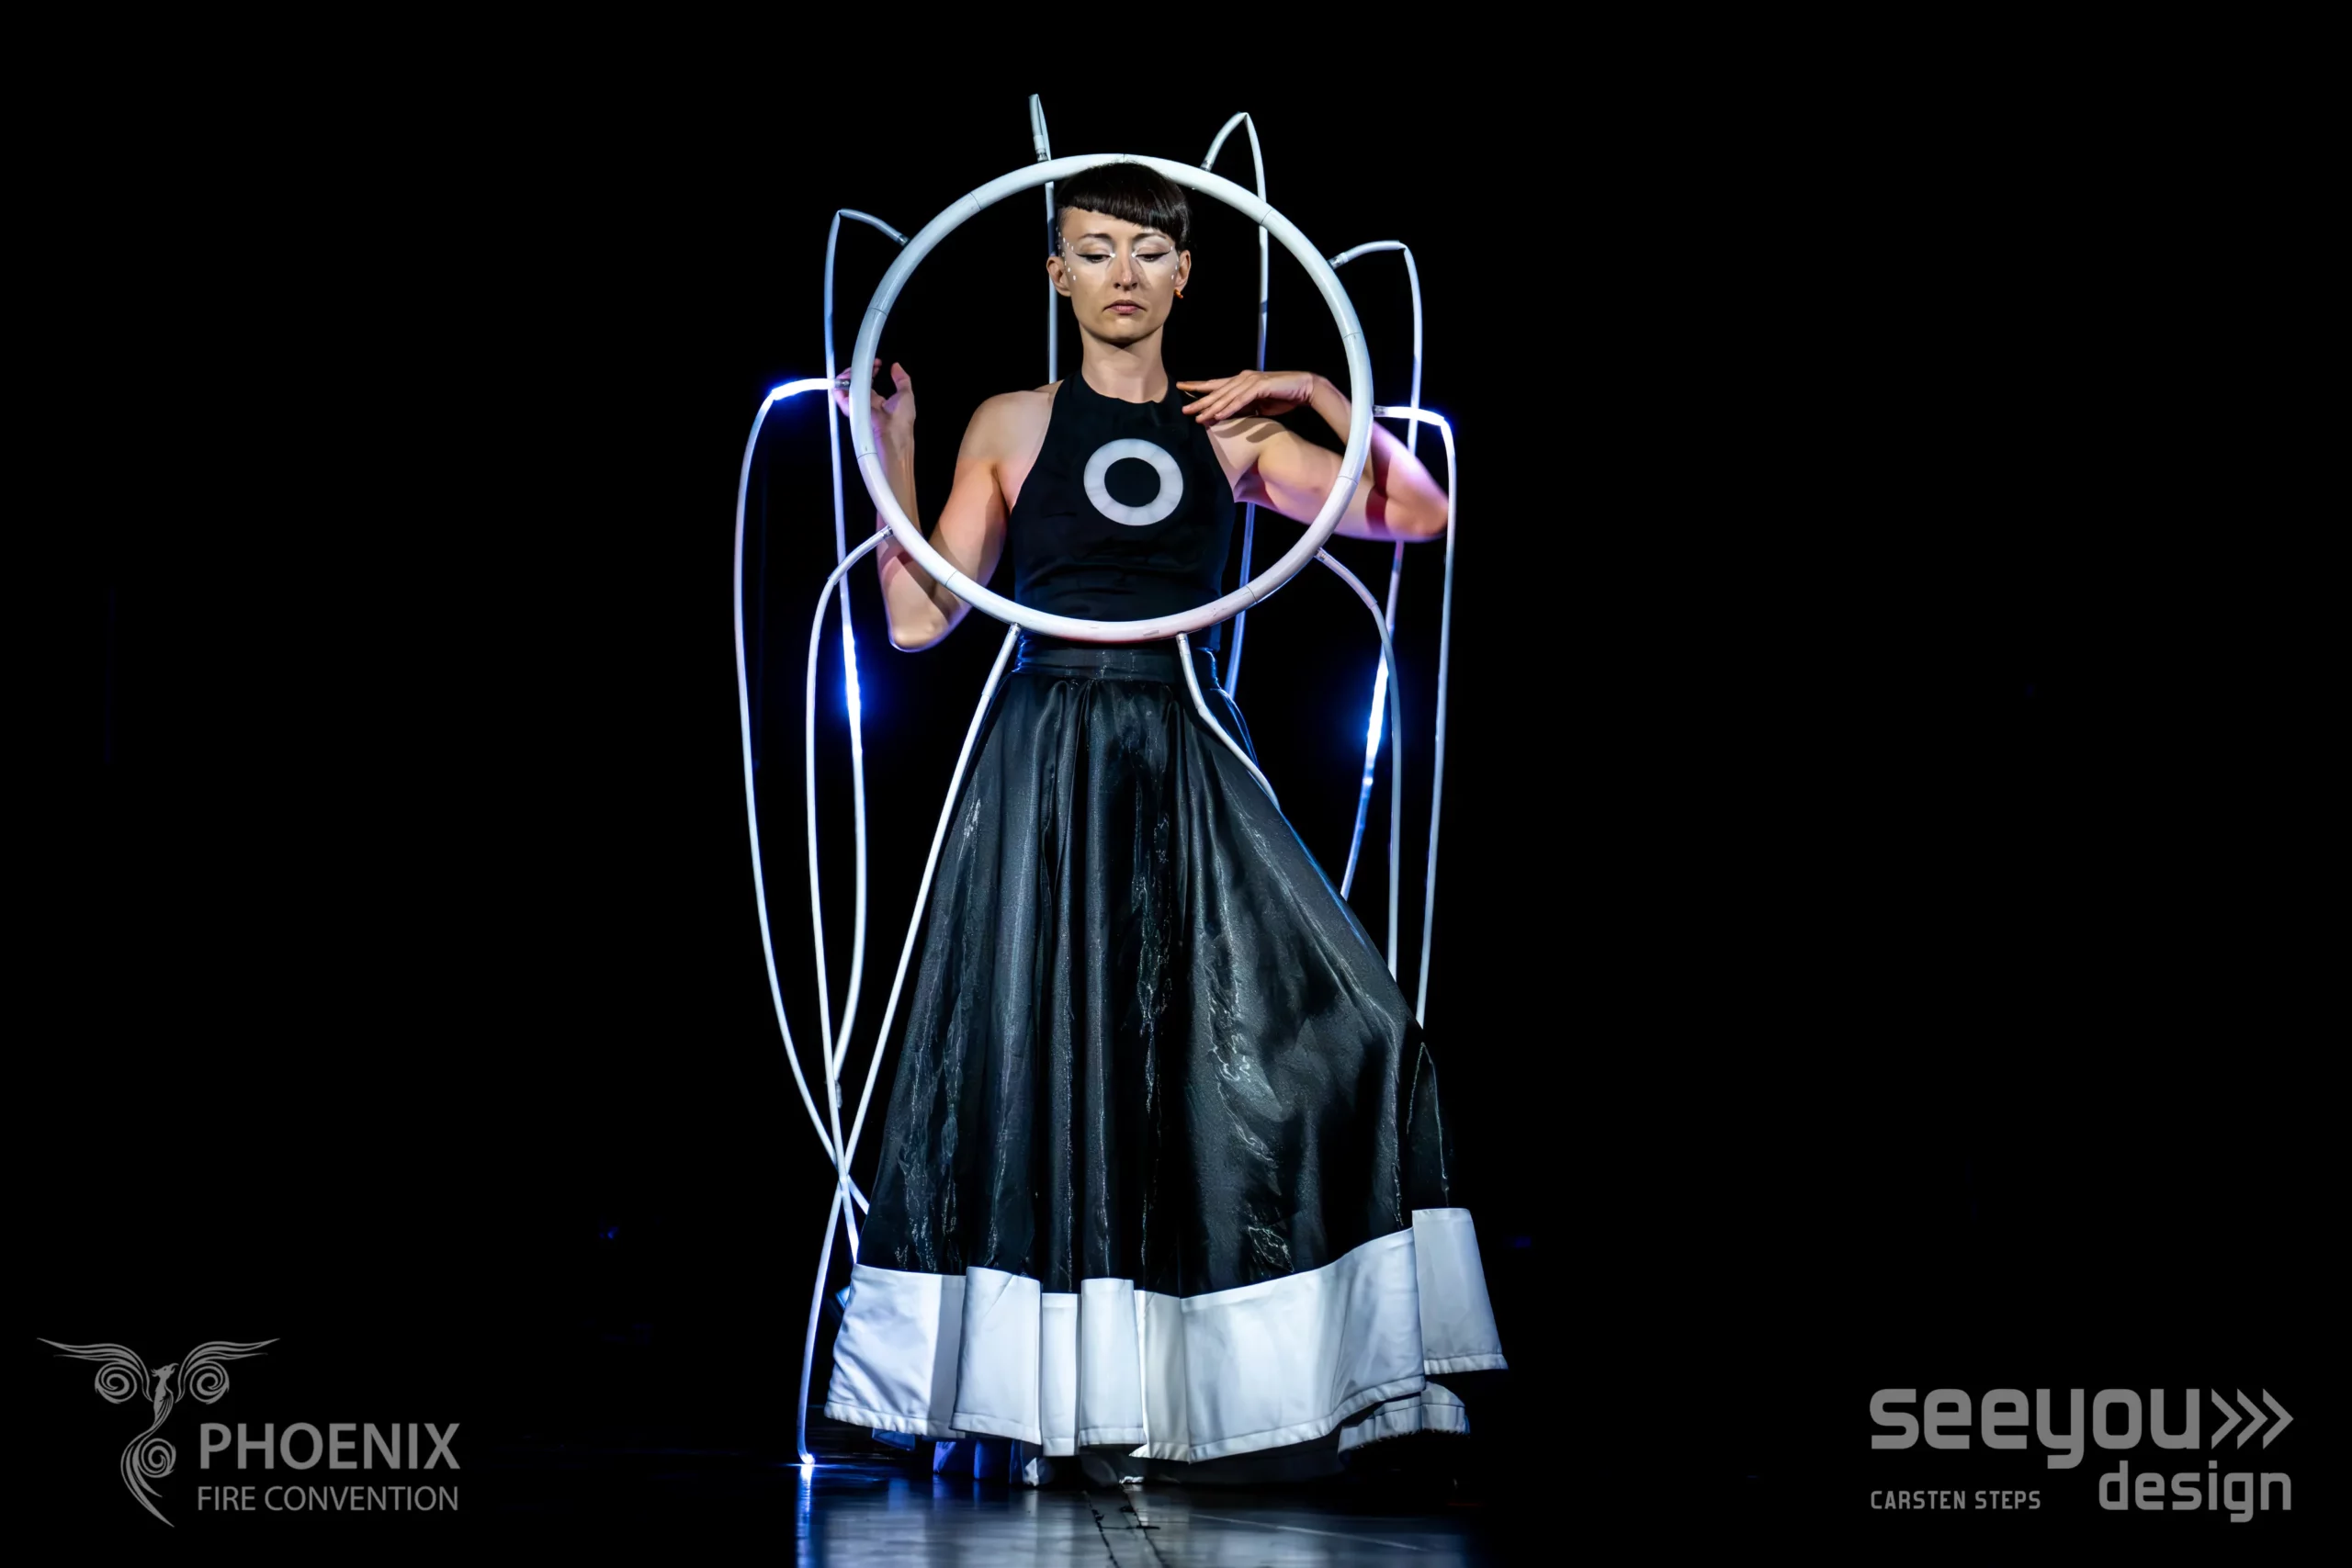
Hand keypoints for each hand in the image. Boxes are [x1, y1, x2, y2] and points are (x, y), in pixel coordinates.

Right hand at [834, 359, 914, 458]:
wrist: (894, 434)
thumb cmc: (902, 420)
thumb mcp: (906, 395)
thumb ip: (901, 379)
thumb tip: (896, 366)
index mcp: (876, 400)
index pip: (867, 382)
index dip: (870, 370)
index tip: (878, 364)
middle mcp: (864, 403)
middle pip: (854, 383)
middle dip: (856, 371)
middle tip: (864, 366)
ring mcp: (857, 406)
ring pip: (845, 388)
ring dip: (848, 376)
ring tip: (855, 370)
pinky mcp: (850, 410)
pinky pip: (840, 397)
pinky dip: (840, 386)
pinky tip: (848, 378)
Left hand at [1178, 370, 1319, 423]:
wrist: (1303, 388)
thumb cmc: (1281, 396)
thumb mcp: (1257, 406)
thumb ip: (1242, 408)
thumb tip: (1226, 416)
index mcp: (1241, 381)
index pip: (1216, 385)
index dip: (1198, 387)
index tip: (1181, 388)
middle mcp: (1243, 378)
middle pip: (1217, 391)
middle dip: (1199, 400)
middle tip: (1183, 410)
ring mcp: (1251, 381)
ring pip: (1227, 396)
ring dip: (1212, 407)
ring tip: (1198, 417)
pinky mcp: (1261, 386)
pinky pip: (1241, 400)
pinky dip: (1230, 408)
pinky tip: (1218, 415)